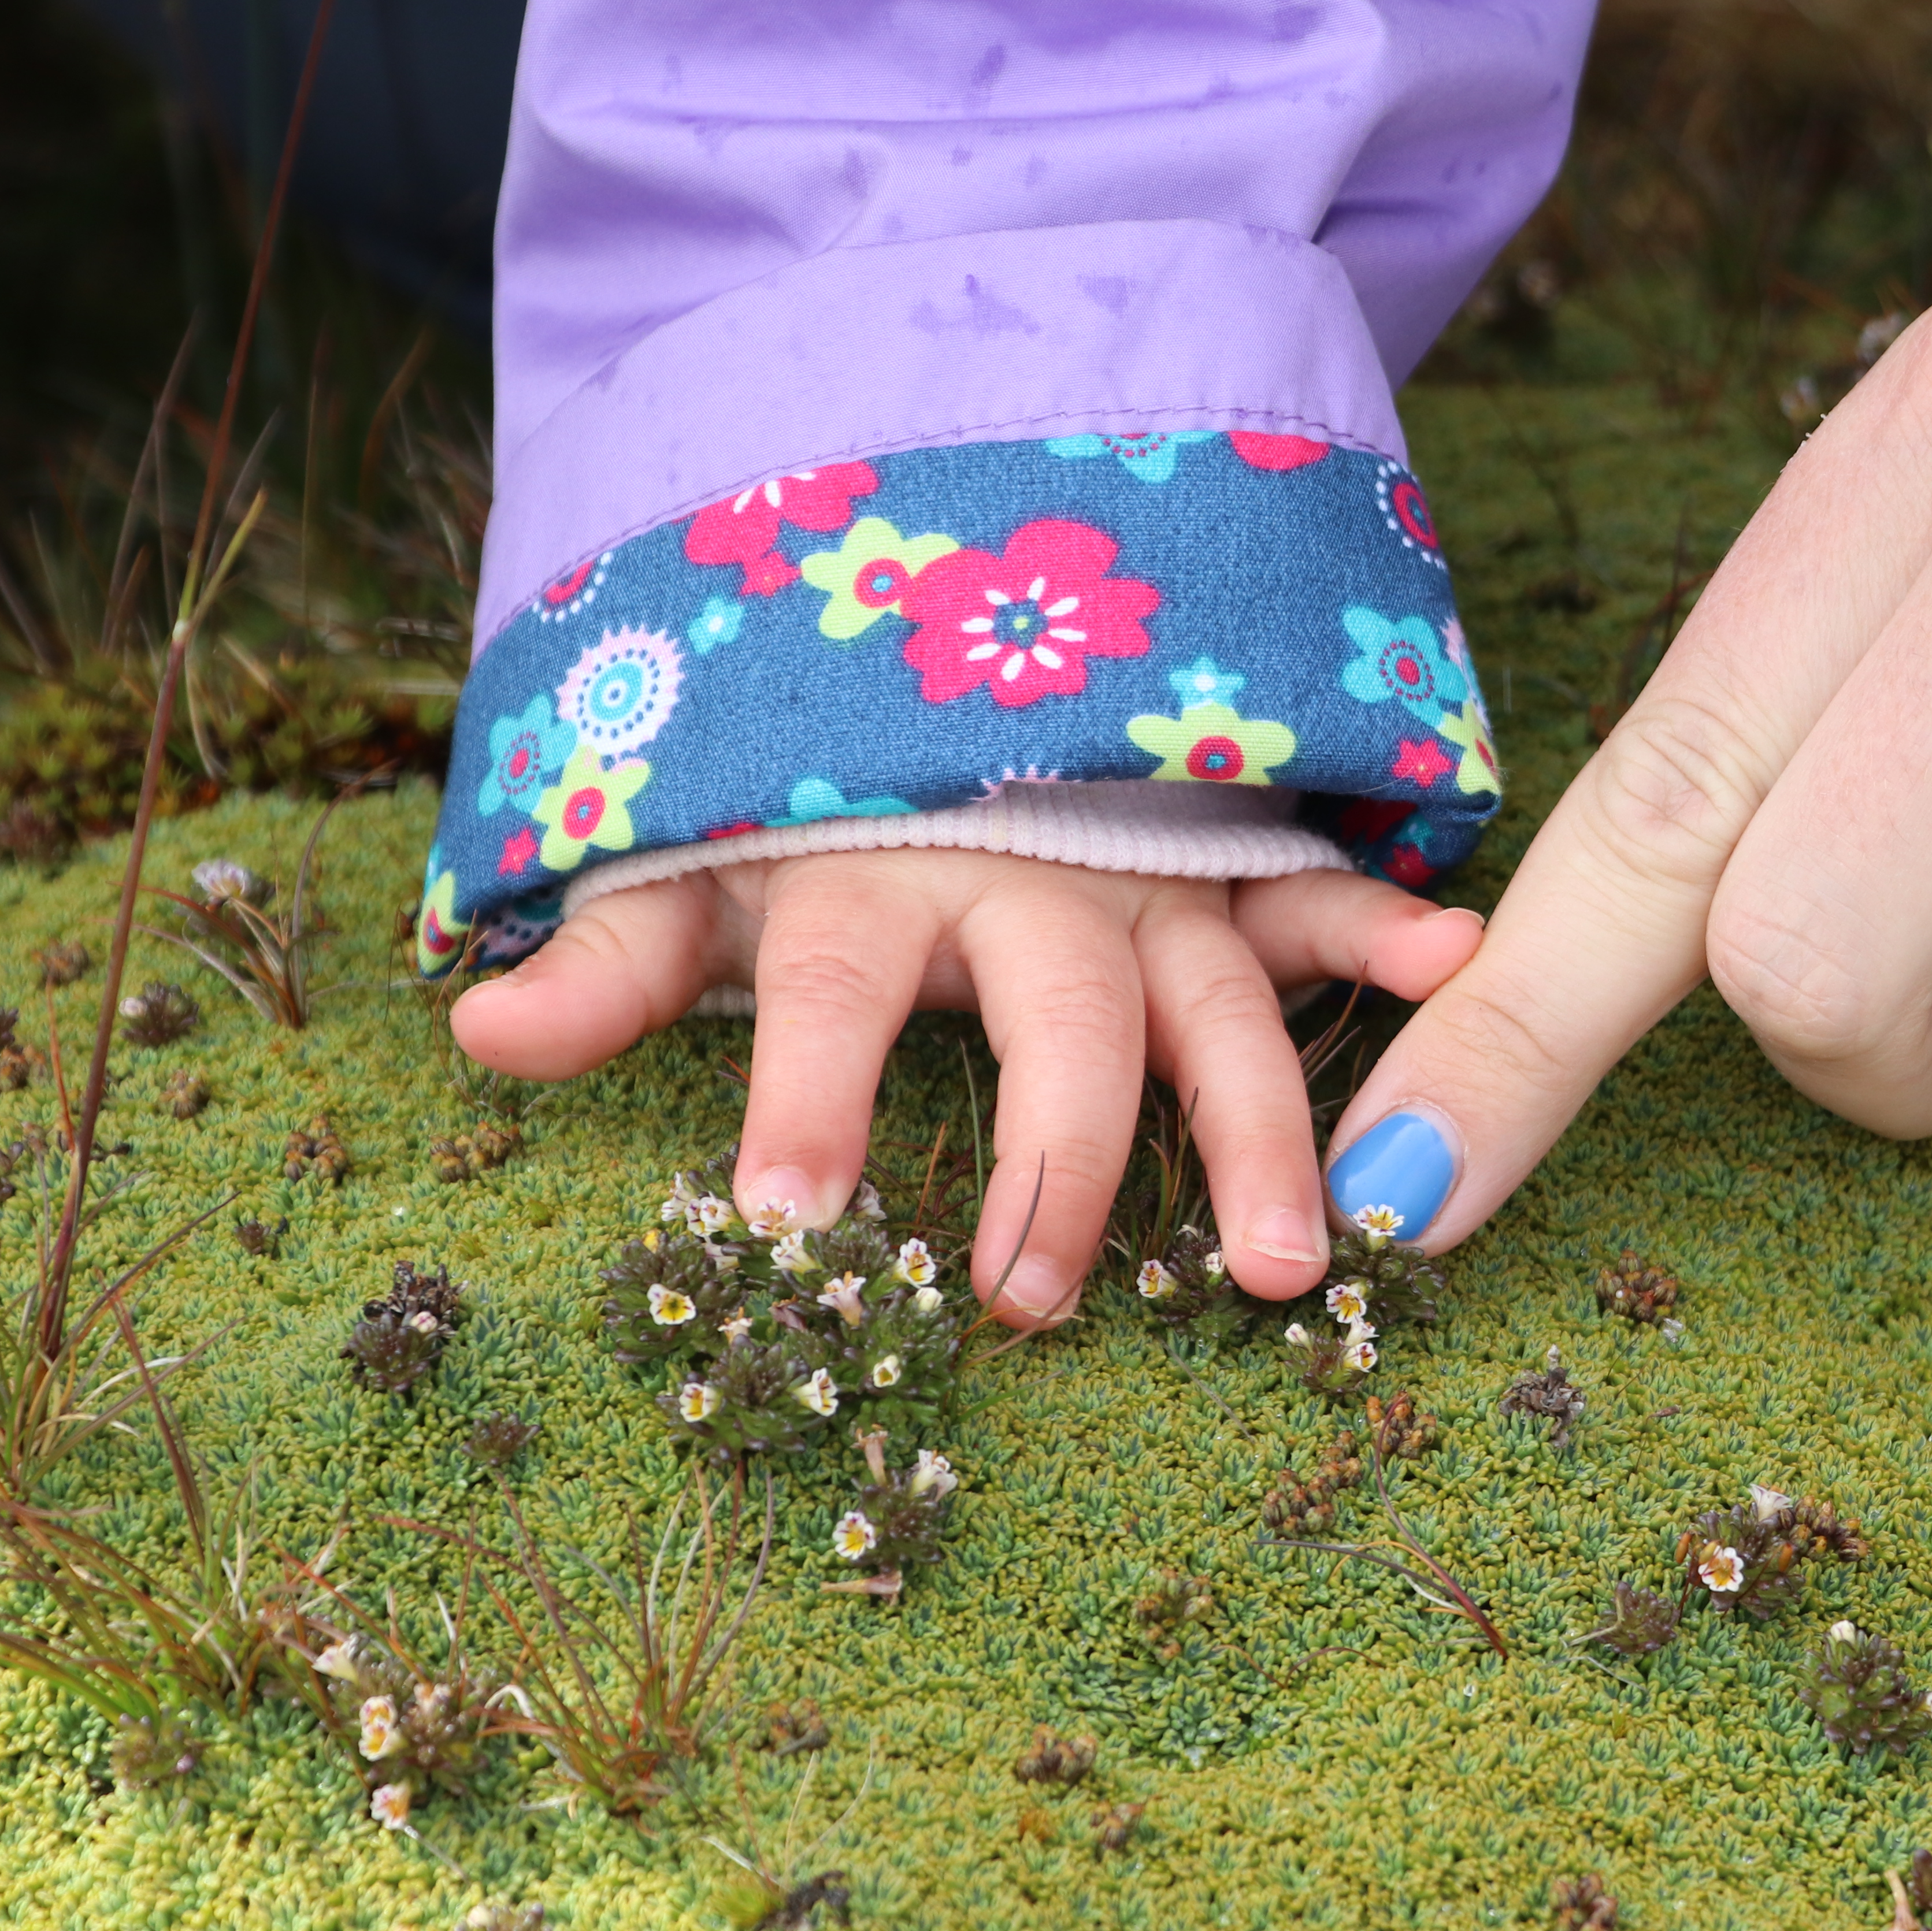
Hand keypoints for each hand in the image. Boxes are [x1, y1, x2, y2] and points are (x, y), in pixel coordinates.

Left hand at [451, 851, 1485, 1322]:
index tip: (786, 1221)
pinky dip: (1384, 925)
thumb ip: (609, 957)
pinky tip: (1454, 959)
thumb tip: (477, 1036)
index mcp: (873, 879)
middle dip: (1056, 1162)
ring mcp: (1145, 874)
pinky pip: (1316, 895)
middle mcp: (1024, 878)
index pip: (827, 990)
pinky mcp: (1228, 869)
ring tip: (1289, 1258)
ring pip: (1213, 1002)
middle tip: (1036, 1300)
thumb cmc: (813, 793)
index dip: (804, 1094)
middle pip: (1054, 1026)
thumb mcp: (693, 861)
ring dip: (1261, 1122)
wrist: (935, 630)